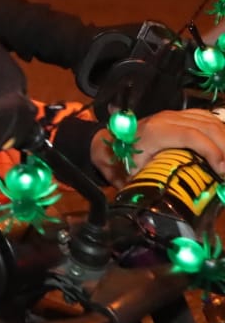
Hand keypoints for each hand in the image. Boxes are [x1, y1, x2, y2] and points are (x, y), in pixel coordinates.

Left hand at [91, 107, 224, 184]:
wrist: (109, 141)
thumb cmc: (121, 158)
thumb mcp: (133, 174)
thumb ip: (150, 187)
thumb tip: (166, 207)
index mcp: (155, 131)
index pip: (191, 135)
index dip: (210, 151)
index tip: (221, 171)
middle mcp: (167, 118)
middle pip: (207, 127)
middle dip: (224, 148)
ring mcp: (175, 115)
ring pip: (210, 121)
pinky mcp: (181, 115)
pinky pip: (208, 118)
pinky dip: (221, 131)